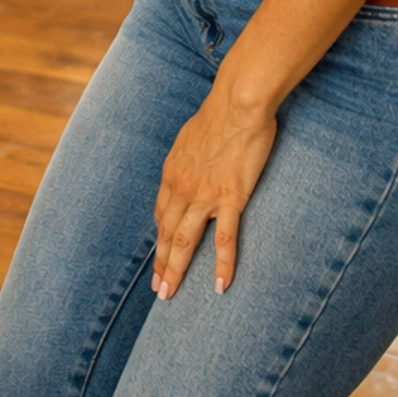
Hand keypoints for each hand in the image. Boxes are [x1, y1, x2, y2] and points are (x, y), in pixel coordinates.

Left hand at [151, 87, 277, 298]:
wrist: (238, 102)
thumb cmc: (219, 114)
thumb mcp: (191, 136)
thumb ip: (188, 157)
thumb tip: (190, 165)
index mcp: (173, 172)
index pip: (162, 213)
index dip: (160, 238)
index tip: (160, 256)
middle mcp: (182, 187)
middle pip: (167, 233)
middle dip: (162, 264)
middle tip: (159, 289)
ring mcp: (205, 195)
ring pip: (185, 241)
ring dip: (177, 270)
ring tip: (171, 294)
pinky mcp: (231, 198)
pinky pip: (225, 240)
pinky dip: (223, 265)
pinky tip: (222, 286)